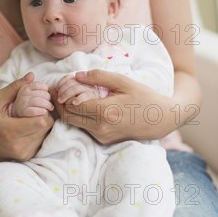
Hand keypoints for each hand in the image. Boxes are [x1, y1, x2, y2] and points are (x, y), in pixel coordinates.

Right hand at [0, 73, 52, 161]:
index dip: (42, 109)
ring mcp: (22, 154)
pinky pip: (40, 142)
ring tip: (27, 117)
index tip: (34, 102)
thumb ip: (14, 88)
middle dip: (43, 114)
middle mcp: (19, 146)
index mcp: (10, 131)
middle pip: (46, 127)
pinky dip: (37, 132)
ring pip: (45, 134)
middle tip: (32, 107)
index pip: (42, 121)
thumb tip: (31, 76)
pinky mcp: (25, 158)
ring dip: (41, 123)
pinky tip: (26, 126)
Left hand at [52, 70, 174, 144]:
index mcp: (104, 112)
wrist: (161, 119)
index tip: (56, 85)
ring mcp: (102, 136)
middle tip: (56, 90)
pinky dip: (78, 116)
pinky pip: (84, 127)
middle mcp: (100, 128)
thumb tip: (77, 75)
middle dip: (60, 103)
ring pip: (74, 123)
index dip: (61, 94)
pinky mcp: (103, 140)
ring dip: (68, 110)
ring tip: (67, 95)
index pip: (71, 104)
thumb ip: (99, 77)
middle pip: (68, 116)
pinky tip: (80, 104)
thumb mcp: (123, 81)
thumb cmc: (144, 97)